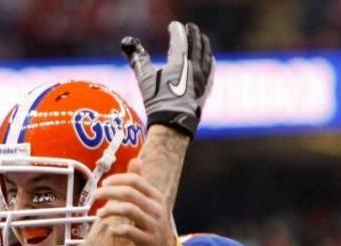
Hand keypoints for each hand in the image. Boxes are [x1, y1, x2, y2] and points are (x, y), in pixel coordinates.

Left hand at [95, 158, 174, 245]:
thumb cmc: (152, 224)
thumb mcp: (150, 202)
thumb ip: (140, 183)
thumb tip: (135, 159)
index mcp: (155, 196)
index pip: (135, 180)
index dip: (117, 179)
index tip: (103, 183)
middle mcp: (156, 208)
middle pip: (130, 193)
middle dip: (109, 192)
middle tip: (95, 196)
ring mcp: (153, 224)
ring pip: (129, 210)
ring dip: (110, 210)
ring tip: (99, 214)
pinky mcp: (148, 240)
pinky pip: (130, 231)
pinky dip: (117, 229)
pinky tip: (110, 230)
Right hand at [121, 21, 214, 137]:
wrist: (173, 124)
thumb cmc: (157, 103)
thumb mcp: (145, 81)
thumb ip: (139, 61)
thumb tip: (129, 46)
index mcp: (179, 64)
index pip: (180, 41)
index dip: (176, 32)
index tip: (174, 26)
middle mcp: (194, 68)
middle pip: (196, 45)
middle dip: (193, 35)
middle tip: (190, 28)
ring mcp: (202, 79)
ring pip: (206, 56)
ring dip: (204, 45)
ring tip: (202, 40)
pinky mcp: (206, 89)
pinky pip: (211, 70)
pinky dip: (210, 61)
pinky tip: (210, 59)